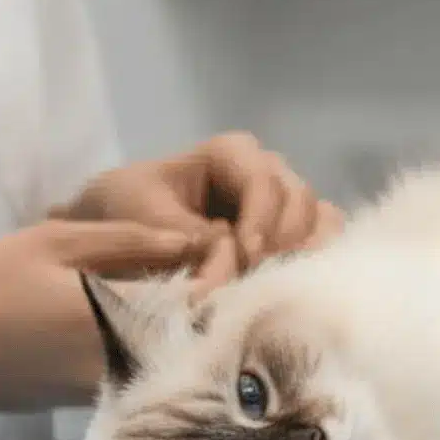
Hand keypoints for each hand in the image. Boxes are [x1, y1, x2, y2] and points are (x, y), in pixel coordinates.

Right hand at [0, 220, 200, 412]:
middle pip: (196, 334)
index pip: (206, 298)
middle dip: (210, 299)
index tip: (218, 242)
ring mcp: (109, 390)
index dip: (222, 268)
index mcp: (120, 315)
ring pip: (172, 357)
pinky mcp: (92, 405)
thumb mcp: (56, 242)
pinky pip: (143, 373)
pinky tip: (143, 319)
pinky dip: (154, 347)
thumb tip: (192, 239)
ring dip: (185, 325)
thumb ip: (130, 240)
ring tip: (179, 284)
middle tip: (205, 262)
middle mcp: (123, 362)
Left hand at [53, 132, 344, 290]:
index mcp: (231, 154)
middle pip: (300, 199)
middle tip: (259, 275)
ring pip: (321, 220)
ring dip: (305, 252)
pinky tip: (293, 286)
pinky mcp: (292, 236)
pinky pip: (324, 242)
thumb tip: (231, 256)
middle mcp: (266, 173)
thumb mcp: (142, 220)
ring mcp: (284, 205)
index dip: (261, 217)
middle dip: (284, 239)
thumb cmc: (126, 215)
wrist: (115, 238)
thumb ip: (185, 236)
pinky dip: (315, 262)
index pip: (263, 180)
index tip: (248, 254)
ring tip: (279, 283)